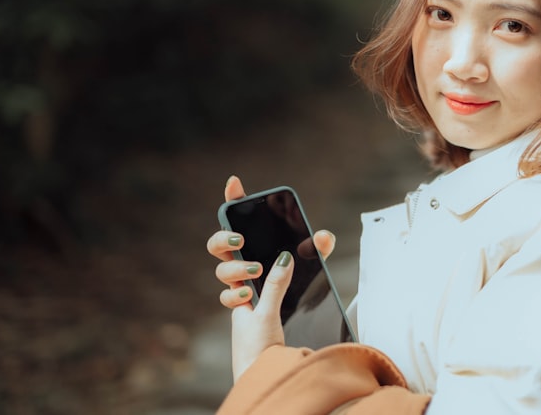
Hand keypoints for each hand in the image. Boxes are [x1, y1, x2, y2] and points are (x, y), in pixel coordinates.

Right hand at [206, 175, 336, 380]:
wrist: (282, 358)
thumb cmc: (296, 315)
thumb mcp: (308, 283)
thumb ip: (315, 260)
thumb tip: (322, 236)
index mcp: (263, 257)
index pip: (244, 225)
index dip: (235, 202)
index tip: (235, 182)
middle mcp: (248, 271)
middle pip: (219, 244)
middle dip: (224, 237)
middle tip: (240, 239)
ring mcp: (241, 289)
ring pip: (222, 268)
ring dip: (236, 267)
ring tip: (255, 273)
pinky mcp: (240, 310)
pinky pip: (230, 296)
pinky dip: (238, 294)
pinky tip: (250, 298)